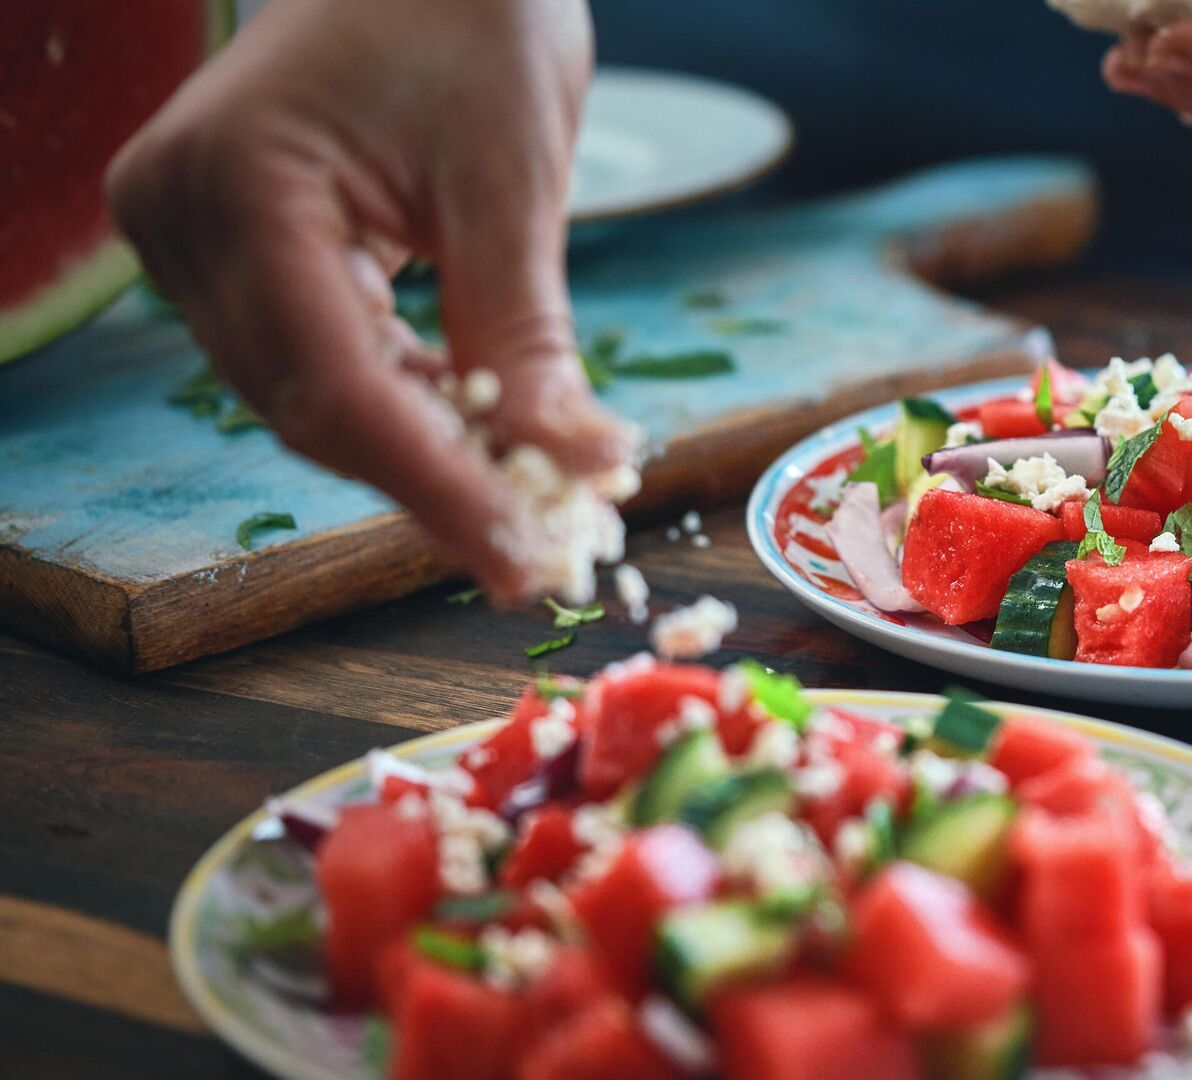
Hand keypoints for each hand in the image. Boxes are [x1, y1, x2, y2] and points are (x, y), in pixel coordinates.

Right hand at [107, 0, 636, 598]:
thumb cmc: (471, 17)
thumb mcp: (511, 179)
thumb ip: (525, 334)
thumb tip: (575, 468)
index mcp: (240, 184)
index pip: (336, 383)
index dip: (435, 487)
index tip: (519, 560)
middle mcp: (185, 220)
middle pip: (312, 407)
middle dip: (434, 487)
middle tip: (536, 557)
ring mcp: (194, 238)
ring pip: (312, 398)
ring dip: (421, 457)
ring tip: (525, 509)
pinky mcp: (231, 251)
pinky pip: (316, 359)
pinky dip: (404, 405)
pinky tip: (479, 441)